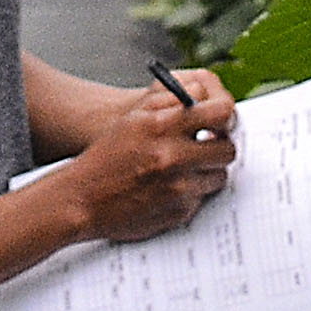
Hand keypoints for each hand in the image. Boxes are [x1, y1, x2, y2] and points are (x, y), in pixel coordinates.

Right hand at [62, 69, 234, 245]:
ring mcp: (179, 188)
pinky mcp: (180, 212)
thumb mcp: (135, 118)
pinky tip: (169, 189)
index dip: (226, 115)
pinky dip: (191, 194)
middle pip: (228, 149)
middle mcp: (174, 156)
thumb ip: (171, 103)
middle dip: (221, 147)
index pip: (221, 111)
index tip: (221, 121)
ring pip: (219, 176)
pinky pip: (203, 199)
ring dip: (207, 172)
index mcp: (163, 125)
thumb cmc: (108, 155)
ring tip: (185, 169)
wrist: (82, 199)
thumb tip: (206, 98)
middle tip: (210, 146)